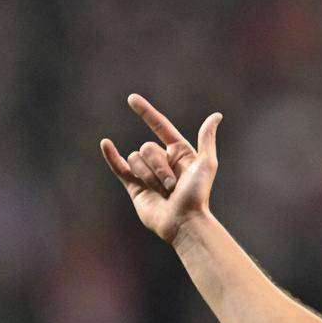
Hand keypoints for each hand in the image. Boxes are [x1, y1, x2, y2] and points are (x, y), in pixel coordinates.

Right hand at [100, 94, 222, 244]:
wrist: (183, 223)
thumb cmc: (198, 195)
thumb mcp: (207, 164)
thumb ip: (207, 139)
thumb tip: (216, 116)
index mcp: (179, 153)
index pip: (160, 126)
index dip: (146, 112)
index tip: (131, 99)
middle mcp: (163, 161)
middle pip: (147, 148)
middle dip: (159, 166)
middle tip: (172, 185)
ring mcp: (148, 173)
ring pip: (136, 159)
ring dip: (149, 175)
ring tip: (163, 192)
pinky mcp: (135, 187)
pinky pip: (120, 168)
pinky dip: (111, 156)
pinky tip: (105, 144)